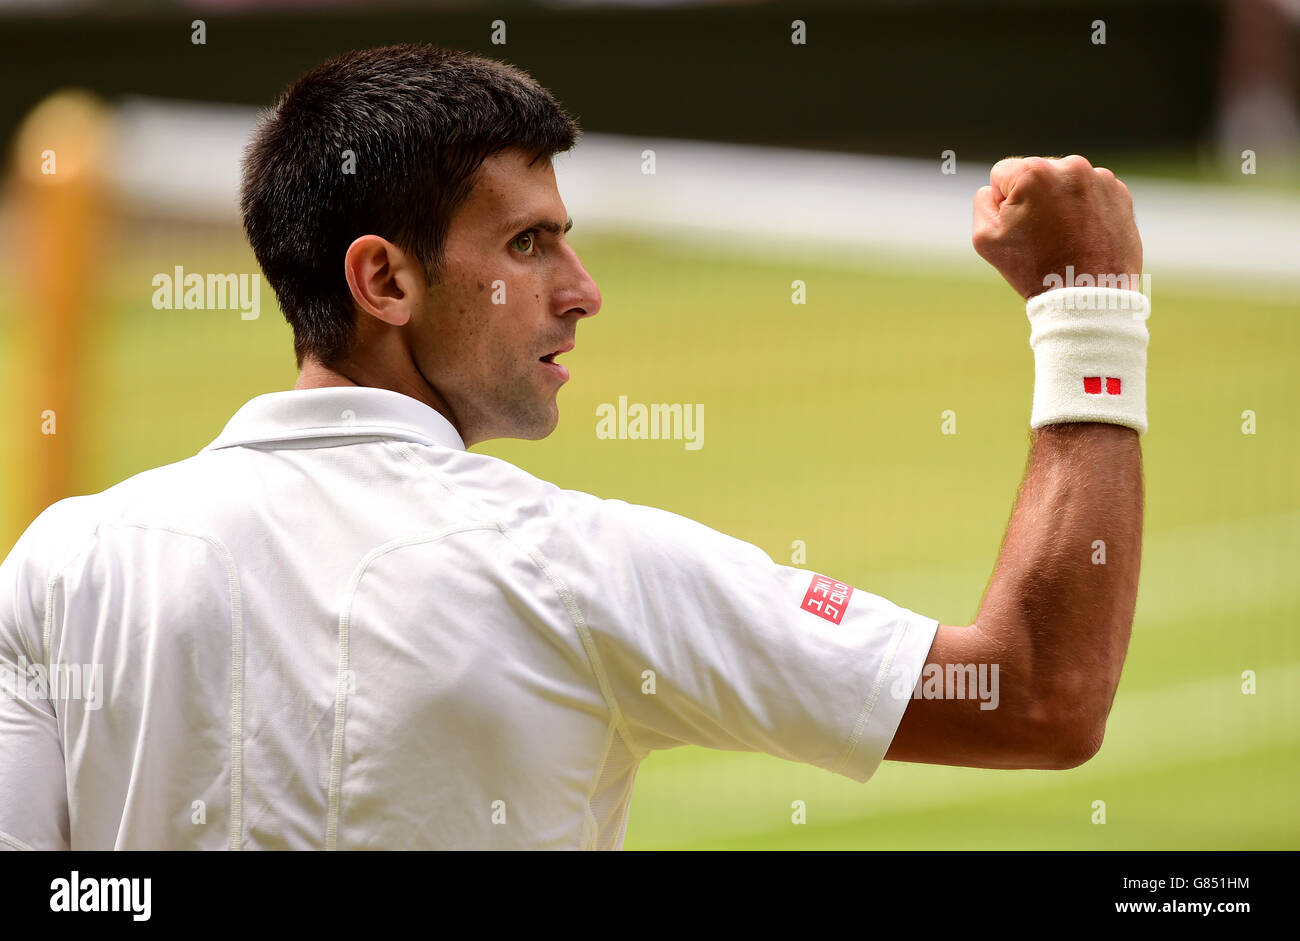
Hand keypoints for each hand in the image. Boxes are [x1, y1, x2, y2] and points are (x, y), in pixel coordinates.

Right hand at [972, 155, 1142, 299]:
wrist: (1088, 297)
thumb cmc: (1034, 270)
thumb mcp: (985, 238)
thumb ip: (982, 202)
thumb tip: (994, 189)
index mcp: (1034, 172)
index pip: (1002, 174)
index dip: (1002, 204)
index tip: (1019, 229)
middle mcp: (1070, 165)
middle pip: (1035, 174)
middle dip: (1034, 199)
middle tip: (1042, 236)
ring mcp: (1100, 179)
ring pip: (1063, 183)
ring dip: (1059, 203)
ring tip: (1064, 238)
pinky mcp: (1120, 193)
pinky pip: (1090, 193)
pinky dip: (1084, 210)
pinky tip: (1083, 236)